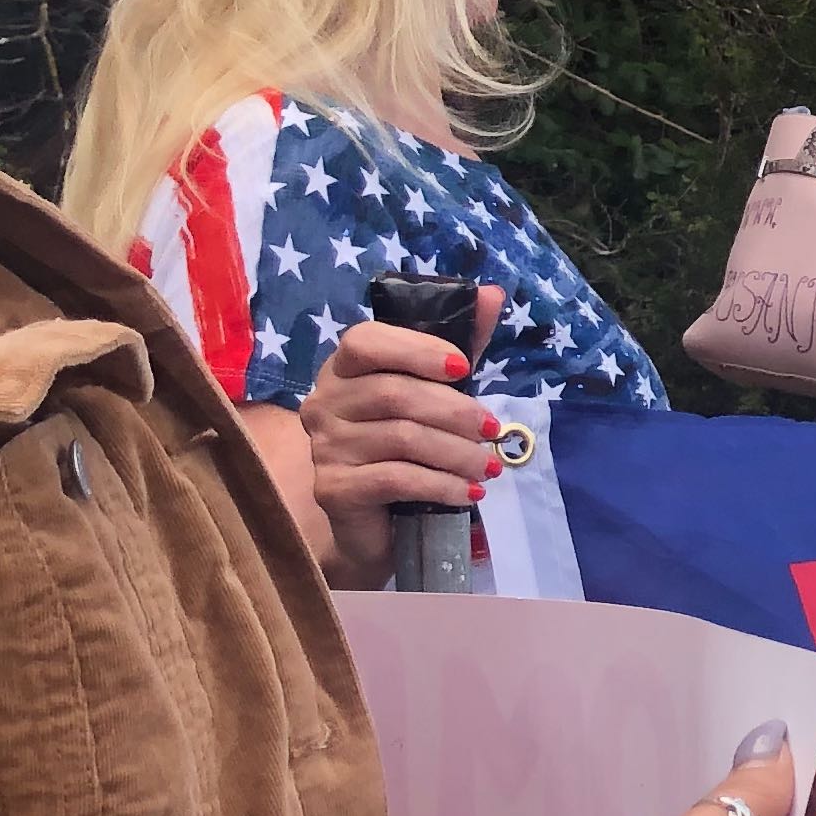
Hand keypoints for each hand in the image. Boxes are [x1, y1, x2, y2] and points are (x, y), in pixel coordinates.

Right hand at [299, 283, 508, 581]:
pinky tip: (469, 493)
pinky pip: (396, 478)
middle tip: (493, 431)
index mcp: (343, 370)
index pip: (364, 341)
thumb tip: (492, 293)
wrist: (382, 522)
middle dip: (456, 411)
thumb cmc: (411, 445)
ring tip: (488, 467)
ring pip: (401, 438)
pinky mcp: (332, 489)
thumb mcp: (441, 390)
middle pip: (394, 393)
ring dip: (458, 453)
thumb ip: (461, 342)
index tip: (463, 368)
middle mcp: (323, 402)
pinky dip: (441, 484)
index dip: (416, 349)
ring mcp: (323, 447)